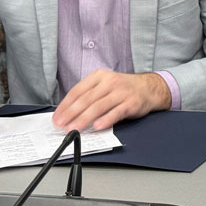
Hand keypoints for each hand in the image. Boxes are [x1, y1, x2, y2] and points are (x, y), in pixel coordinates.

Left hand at [52, 69, 171, 130]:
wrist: (149, 88)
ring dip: (84, 119)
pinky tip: (97, 126)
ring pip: (99, 106)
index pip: (78, 90)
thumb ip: (89, 96)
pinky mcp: (131, 103)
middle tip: (61, 125)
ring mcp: (121, 92)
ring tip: (74, 129)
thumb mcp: (104, 85)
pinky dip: (106, 120)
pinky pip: (116, 112)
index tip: (57, 117)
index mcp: (99, 76)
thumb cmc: (122, 89)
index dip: (65, 105)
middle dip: (71, 113)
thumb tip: (69, 113)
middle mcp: (110, 82)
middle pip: (86, 99)